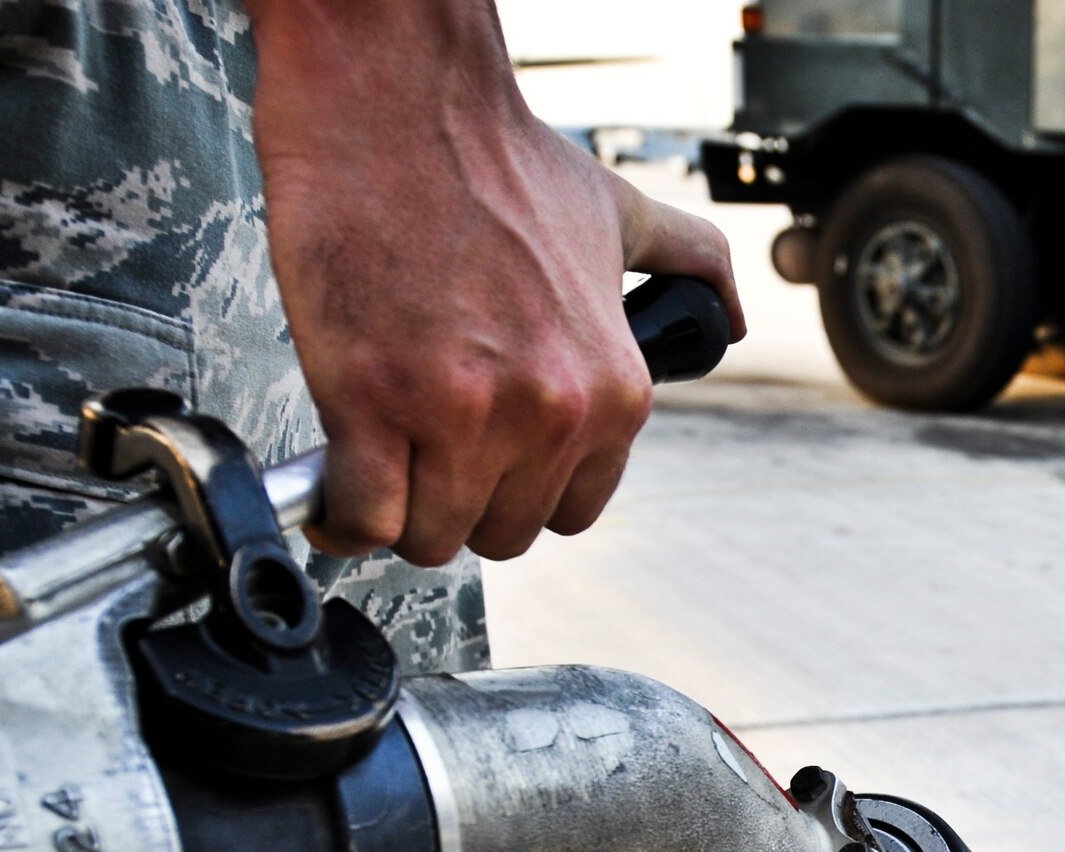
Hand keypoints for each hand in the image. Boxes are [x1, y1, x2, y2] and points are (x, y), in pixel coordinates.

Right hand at [245, 0, 744, 564]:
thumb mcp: (619, 213)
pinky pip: (363, 517)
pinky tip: (331, 483)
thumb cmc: (491, 156)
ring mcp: (463, 416)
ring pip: (431, 537)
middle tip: (421, 452)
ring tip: (378, 458)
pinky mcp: (374, 406)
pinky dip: (342, 516)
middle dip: (457, 503)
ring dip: (397, 511)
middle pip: (499, 533)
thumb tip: (732, 316)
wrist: (398, 100)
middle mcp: (551, 414)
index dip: (517, 489)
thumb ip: (687, 266)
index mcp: (612, 388)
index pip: (571, 511)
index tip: (481, 459)